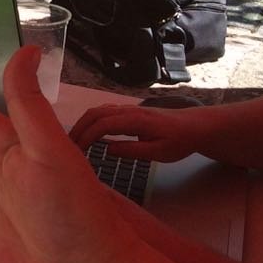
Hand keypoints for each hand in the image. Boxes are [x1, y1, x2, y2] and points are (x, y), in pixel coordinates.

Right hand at [69, 105, 201, 160]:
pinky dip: (91, 121)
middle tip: (68, 147)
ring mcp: (127, 109)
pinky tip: (88, 133)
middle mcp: (128, 110)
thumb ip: (133, 151)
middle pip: (95, 114)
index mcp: (135, 120)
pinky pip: (104, 112)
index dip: (87, 137)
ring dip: (83, 124)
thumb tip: (107, 149)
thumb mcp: (159, 153)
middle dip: (78, 129)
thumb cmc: (179, 142)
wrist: (194, 126)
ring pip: (97, 110)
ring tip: (74, 141)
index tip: (77, 152)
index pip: (102, 125)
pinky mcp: (128, 111)